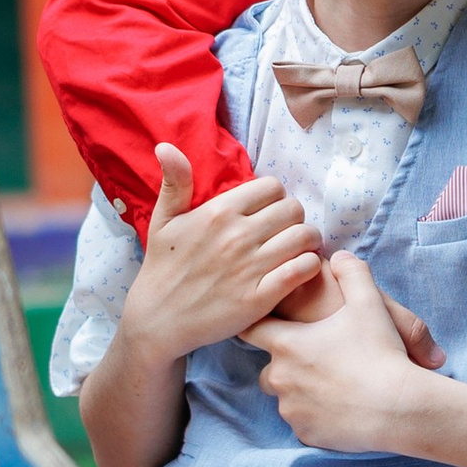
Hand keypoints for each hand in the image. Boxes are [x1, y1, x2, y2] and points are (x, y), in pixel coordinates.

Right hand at [121, 145, 325, 366]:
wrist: (158, 320)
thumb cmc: (162, 268)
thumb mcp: (163, 221)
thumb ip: (175, 183)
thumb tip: (166, 145)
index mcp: (218, 212)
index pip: (272, 186)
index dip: (275, 196)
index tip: (269, 210)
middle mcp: (237, 236)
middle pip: (294, 208)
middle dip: (294, 217)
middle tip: (285, 229)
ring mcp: (251, 267)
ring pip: (304, 236)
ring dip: (307, 240)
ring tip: (296, 247)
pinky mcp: (260, 298)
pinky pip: (303, 269)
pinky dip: (309, 265)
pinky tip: (297, 268)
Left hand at [245, 252, 434, 452]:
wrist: (399, 407)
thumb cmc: (381, 353)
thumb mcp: (370, 304)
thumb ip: (352, 273)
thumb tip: (339, 256)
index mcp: (287, 344)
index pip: (250, 329)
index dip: (254, 323)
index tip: (258, 321)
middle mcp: (280, 378)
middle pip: (267, 369)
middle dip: (284, 364)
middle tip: (315, 359)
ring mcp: (291, 409)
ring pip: (285, 397)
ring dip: (300, 390)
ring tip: (332, 385)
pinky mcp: (306, 434)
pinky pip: (303, 422)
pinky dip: (316, 415)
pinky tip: (340, 407)